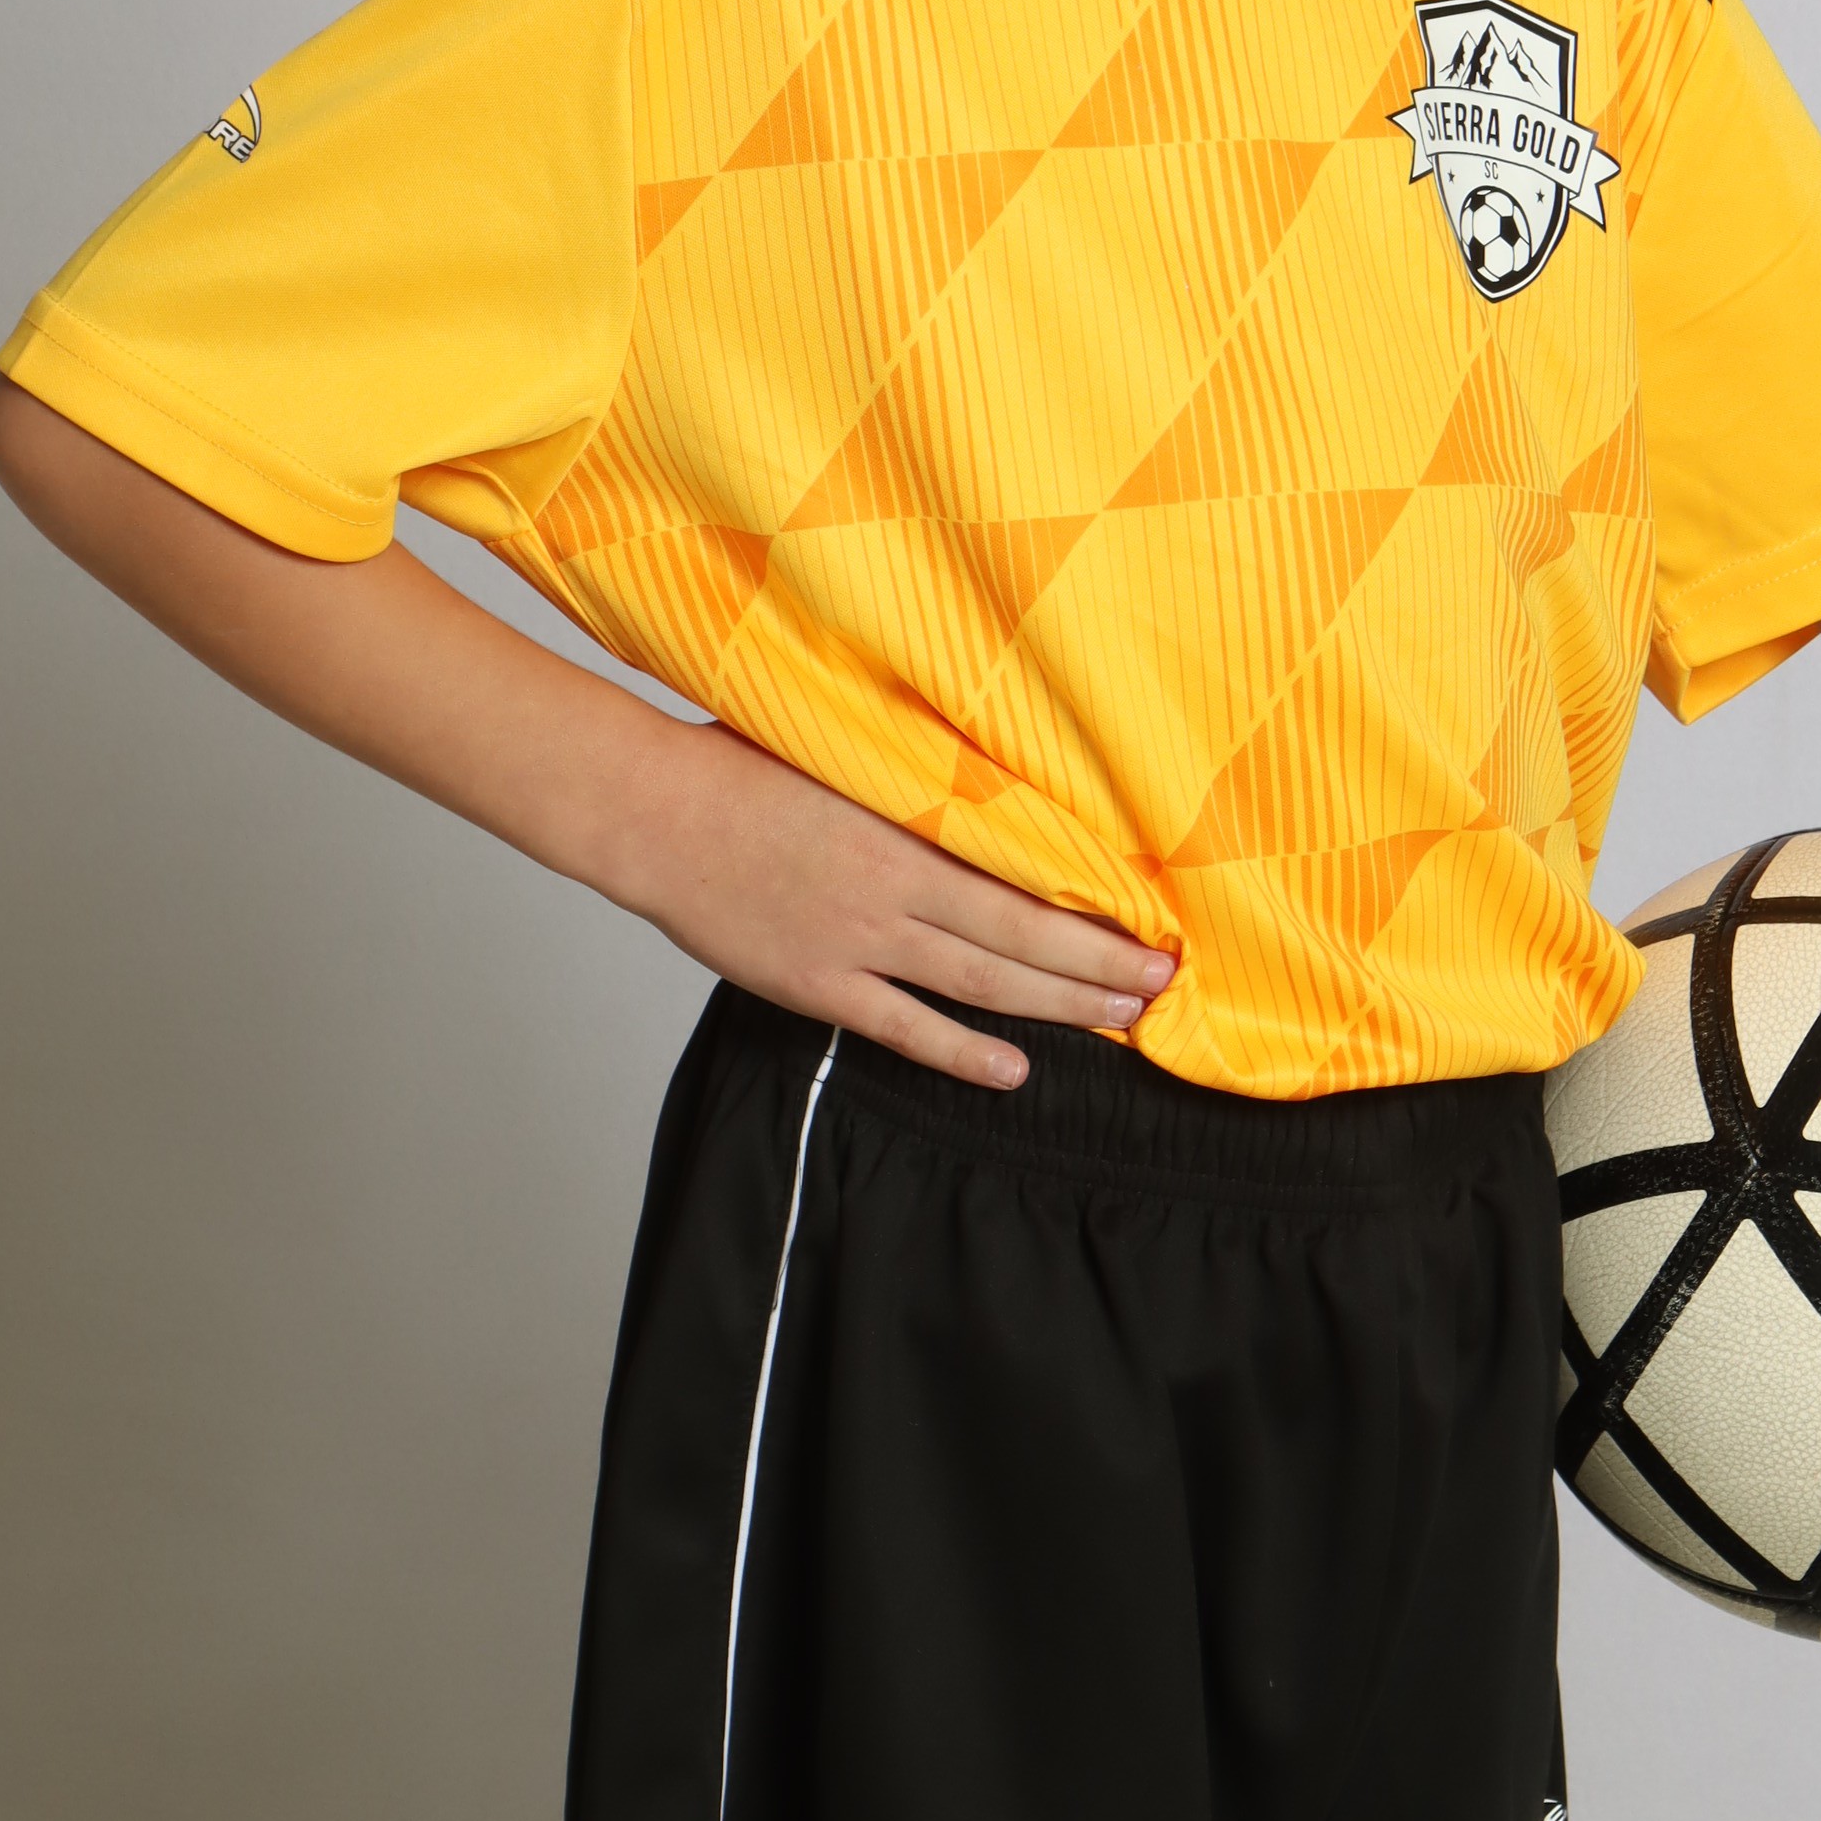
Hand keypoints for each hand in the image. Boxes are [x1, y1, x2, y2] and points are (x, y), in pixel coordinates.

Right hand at [617, 712, 1174, 1090]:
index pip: (1026, 872)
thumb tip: (980, 768)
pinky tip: (1015, 1069)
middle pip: (1023, 935)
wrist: (655, 813)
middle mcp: (897, 888)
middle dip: (1101, 963)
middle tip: (1164, 984)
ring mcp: (857, 942)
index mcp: (909, 824)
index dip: (1094, 902)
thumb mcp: (843, 750)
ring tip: (1121, 1022)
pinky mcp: (817, 983)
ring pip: (980, 983)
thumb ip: (910, 772)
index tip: (1152, 915)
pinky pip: (904, 1027)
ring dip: (1057, 1005)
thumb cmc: (740, 766)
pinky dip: (962, 1052)